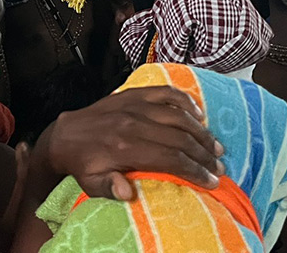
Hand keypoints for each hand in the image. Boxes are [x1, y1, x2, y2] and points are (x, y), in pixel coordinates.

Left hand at [41, 86, 223, 200]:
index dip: (194, 170)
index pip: (171, 158)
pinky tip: (198, 113)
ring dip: (200, 131)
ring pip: (178, 115)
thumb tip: (128, 194)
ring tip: (215, 146)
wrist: (66, 134)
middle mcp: (134, 123)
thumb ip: (110, 188)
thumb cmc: (83, 163)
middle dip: (204, 153)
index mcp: (125, 148)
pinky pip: (166, 92)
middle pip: (180, 137)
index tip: (211, 181)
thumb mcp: (91, 183)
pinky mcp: (134, 93)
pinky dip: (185, 101)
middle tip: (219, 165)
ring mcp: (136, 105)